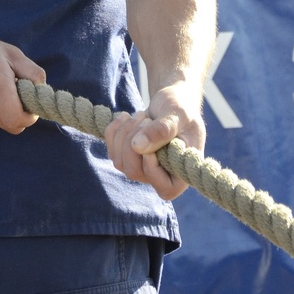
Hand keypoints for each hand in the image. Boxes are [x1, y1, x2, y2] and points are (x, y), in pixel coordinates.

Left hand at [104, 81, 204, 199]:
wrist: (170, 104)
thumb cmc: (182, 110)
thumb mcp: (178, 115)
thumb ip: (163, 130)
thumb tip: (137, 147)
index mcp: (182, 172)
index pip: (165, 189)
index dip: (152, 170)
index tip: (151, 146)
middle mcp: (160, 175)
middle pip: (134, 172)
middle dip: (133, 142)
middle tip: (146, 119)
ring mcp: (141, 168)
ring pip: (120, 162)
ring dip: (125, 133)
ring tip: (141, 114)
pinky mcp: (126, 157)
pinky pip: (111, 150)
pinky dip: (114, 130)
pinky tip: (125, 116)